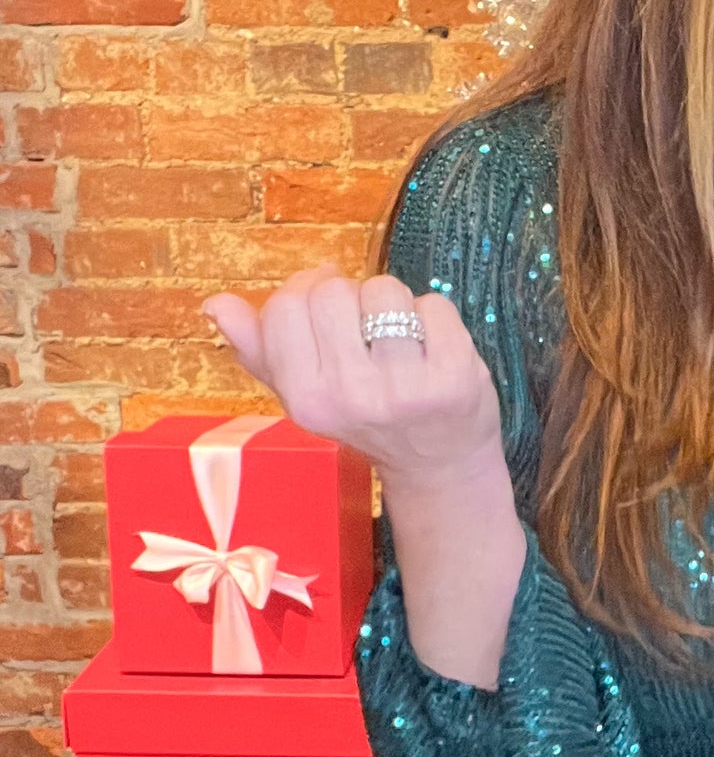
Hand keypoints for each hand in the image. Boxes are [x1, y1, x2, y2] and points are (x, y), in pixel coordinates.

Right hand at [201, 262, 506, 497]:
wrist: (437, 466)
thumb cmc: (366, 419)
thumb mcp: (306, 393)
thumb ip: (261, 349)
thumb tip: (215, 306)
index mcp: (305, 399)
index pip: (285, 306)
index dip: (306, 293)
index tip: (326, 312)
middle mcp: (352, 397)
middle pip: (332, 290)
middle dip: (350, 299)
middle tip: (367, 336)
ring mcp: (406, 389)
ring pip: (384, 290)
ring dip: (394, 306)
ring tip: (400, 345)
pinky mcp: (455, 378)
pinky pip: (434, 305)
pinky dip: (436, 318)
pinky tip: (433, 352)